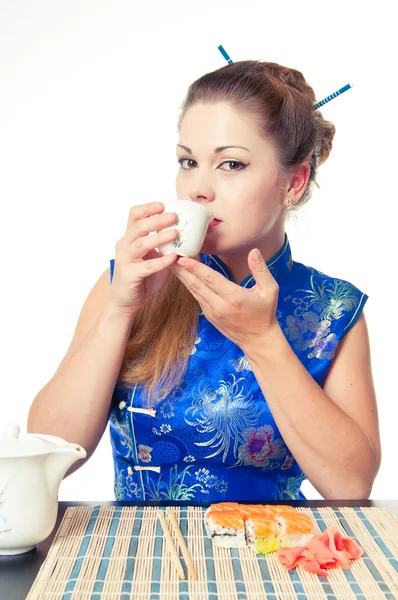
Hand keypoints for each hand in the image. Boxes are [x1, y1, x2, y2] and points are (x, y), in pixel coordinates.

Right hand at [109, 202, 179, 316]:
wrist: (125, 302)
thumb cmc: (141, 278)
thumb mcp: (153, 257)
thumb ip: (164, 247)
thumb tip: (187, 235)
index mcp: (129, 239)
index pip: (134, 216)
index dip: (147, 208)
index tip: (163, 205)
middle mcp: (124, 246)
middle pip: (138, 226)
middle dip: (156, 219)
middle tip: (174, 216)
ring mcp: (125, 261)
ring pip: (141, 244)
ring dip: (159, 237)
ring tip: (175, 233)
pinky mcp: (130, 276)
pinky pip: (147, 266)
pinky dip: (161, 261)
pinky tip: (173, 258)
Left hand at [168, 248, 279, 348]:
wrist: (257, 340)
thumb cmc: (265, 313)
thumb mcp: (270, 290)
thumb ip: (261, 270)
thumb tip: (254, 251)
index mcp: (233, 297)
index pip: (210, 279)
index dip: (195, 268)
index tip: (182, 258)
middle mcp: (219, 305)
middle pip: (196, 285)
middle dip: (181, 270)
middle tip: (168, 256)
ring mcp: (212, 312)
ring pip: (193, 291)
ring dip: (182, 277)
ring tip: (170, 263)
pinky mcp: (209, 316)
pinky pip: (197, 297)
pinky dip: (189, 285)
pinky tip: (183, 276)